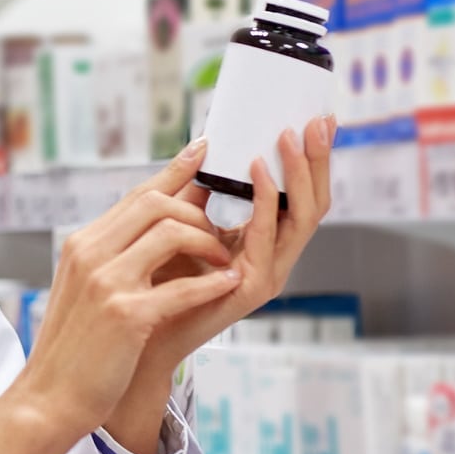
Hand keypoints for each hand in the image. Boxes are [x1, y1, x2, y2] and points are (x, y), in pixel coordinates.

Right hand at [17, 138, 241, 441]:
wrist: (49, 396)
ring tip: (226, 264)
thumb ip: (117, 257)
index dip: (174, 170)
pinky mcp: (126, 315)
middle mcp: (90, 253)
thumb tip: (160, 229)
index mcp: (83, 244)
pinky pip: (182, 286)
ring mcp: (106, 282)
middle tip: (222, 234)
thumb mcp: (89, 290)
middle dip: (199, 211)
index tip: (204, 149)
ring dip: (210, 245)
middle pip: (156, 202)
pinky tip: (227, 285)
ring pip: (172, 232)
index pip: (136, 195)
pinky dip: (211, 283)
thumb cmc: (76, 348)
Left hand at [102, 116, 332, 451]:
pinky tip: (259, 172)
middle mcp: (274, 257)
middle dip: (318, 159)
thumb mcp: (181, 224)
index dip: (312, 159)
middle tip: (320, 119)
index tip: (316, 116)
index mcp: (263, 242)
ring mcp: (267, 274)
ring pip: (301, 217)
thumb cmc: (155, 280)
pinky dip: (268, 201)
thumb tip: (204, 143)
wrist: (135, 336)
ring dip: (298, 173)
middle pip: (312, 203)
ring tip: (290, 135)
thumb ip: (199, 193)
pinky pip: (268, 238)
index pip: (300, 195)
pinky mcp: (250, 289)